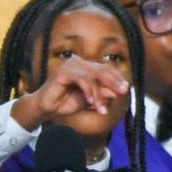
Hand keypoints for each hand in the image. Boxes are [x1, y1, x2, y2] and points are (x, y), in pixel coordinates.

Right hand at [8, 58, 127, 129]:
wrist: (45, 109)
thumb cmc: (65, 103)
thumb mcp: (88, 100)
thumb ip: (101, 95)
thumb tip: (116, 92)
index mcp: (85, 67)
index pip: (105, 69)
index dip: (116, 78)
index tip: (125, 89)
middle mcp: (78, 62)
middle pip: (102, 70)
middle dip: (113, 82)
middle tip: (122, 92)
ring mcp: (70, 66)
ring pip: (93, 76)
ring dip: (99, 94)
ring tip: (101, 108)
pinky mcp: (63, 72)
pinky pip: (82, 80)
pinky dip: (88, 91)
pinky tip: (91, 102)